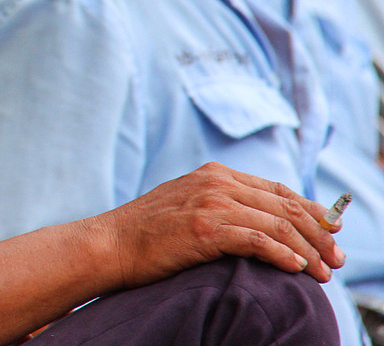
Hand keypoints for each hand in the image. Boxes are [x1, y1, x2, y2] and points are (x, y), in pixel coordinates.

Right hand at [89, 162, 344, 288]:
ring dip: (307, 250)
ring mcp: (210, 203)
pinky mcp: (205, 228)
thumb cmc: (147, 233)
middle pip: (285, 206)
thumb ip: (220, 205)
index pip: (278, 189)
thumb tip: (261, 224)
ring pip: (278, 224)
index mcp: (214, 174)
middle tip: (336, 259)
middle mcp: (216, 182)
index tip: (331, 233)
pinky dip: (282, 255)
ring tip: (321, 272)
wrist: (110, 243)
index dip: (311, 211)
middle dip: (318, 235)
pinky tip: (295, 269)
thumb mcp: (187, 206)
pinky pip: (257, 240)